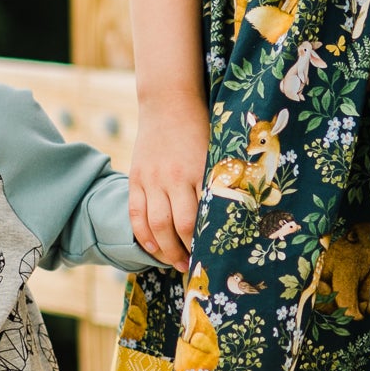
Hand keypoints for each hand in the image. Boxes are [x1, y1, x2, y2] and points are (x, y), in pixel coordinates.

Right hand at [128, 96, 207, 272]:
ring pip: (155, 225)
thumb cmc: (201, 128)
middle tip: (194, 268)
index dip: (206, 244)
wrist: (169, 102)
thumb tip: (233, 214)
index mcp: (200, 172)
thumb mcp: (217, 152)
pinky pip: (136, 213)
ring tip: (175, 263)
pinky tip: (152, 248)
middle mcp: (174, 178)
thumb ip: (221, 180)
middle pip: (178, 227)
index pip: (202, 218)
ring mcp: (152, 179)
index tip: (214, 259)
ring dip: (165, 250)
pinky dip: (143, 235)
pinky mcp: (136, 177)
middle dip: (185, 253)